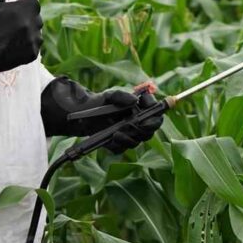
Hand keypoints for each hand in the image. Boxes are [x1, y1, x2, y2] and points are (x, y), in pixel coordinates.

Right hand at [0, 0, 42, 71]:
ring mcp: (36, 38)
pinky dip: (23, 48)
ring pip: (33, 33)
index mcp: (30, 5)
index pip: (29, 2)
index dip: (17, 7)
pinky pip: (31, 48)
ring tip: (6, 38)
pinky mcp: (33, 53)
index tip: (7, 14)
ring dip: (24, 34)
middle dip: (23, 21)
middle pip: (32, 18)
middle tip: (5, 27)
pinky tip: (9, 48)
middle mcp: (37, 21)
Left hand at [40, 77, 163, 153]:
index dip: (156, 109)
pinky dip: (120, 143)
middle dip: (148, 126)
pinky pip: (125, 147)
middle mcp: (141, 122)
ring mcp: (132, 134)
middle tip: (141, 125)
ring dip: (131, 136)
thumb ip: (121, 96)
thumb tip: (134, 100)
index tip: (148, 109)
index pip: (156, 109)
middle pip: (152, 127)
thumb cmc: (102, 102)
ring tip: (118, 132)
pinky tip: (113, 137)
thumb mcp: (110, 95)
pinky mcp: (122, 144)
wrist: (86, 117)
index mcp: (141, 107)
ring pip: (139, 139)